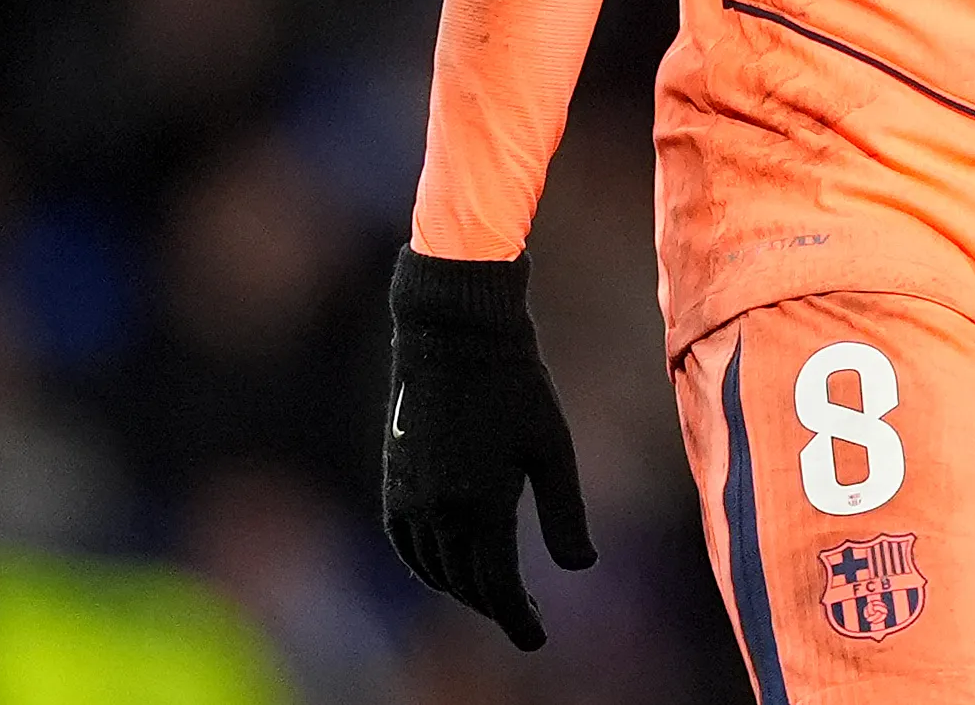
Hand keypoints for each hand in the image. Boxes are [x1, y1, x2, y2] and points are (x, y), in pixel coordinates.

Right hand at [382, 249, 596, 649]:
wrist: (454, 337)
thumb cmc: (516, 387)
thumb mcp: (553, 448)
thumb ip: (564, 513)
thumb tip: (581, 568)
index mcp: (481, 506)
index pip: (498, 586)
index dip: (518, 618)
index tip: (536, 638)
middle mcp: (437, 513)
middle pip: (467, 584)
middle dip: (497, 605)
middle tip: (527, 615)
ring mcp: (408, 500)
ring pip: (435, 570)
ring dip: (465, 588)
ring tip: (498, 592)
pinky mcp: (393, 484)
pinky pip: (408, 547)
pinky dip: (431, 566)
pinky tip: (453, 566)